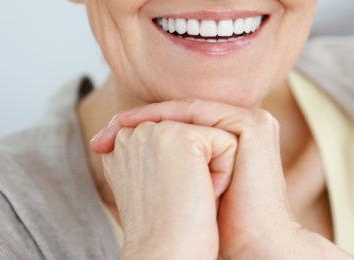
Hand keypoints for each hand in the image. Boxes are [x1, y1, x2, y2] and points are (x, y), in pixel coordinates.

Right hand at [92, 119, 236, 258]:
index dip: (185, 170)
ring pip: (212, 137)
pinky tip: (202, 195)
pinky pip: (227, 143)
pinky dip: (224, 174)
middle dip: (199, 166)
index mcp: (122, 144)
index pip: (176, 137)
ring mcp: (156, 131)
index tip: (168, 201)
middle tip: (178, 201)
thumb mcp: (155, 184)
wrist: (166, 256)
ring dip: (212, 170)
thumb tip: (185, 141)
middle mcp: (134, 132)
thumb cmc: (165, 231)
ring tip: (190, 198)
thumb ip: (157, 155)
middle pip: (195, 134)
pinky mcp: (183, 137)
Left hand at [95, 99, 353, 258]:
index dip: (141, 127)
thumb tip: (119, 152)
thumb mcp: (184, 187)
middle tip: (102, 133)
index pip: (180, 122)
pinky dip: (171, 117)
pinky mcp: (252, 124)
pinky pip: (203, 112)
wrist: (250, 244)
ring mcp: (252, 121)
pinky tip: (142, 126)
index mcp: (232, 136)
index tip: (101, 142)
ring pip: (190, 110)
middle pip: (182, 113)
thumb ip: (167, 163)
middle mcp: (244, 124)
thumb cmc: (218, 226)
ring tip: (117, 126)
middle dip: (139, 120)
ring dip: (150, 115)